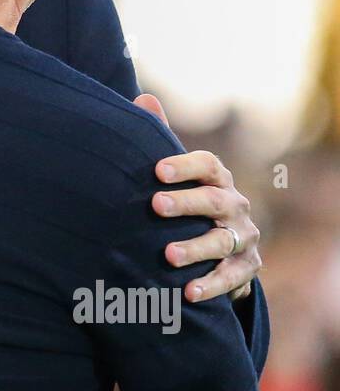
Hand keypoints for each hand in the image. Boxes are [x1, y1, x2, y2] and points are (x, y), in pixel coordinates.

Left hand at [134, 94, 261, 303]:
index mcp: (217, 178)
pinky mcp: (247, 268)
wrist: (222, 249)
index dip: (183, 165)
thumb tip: (142, 98)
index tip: (156, 170)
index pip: (207, 165)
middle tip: (155, 206)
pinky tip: (188, 292)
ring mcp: (244, 237)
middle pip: (214, 201)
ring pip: (222, 240)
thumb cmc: (188, 201)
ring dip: (195, 248)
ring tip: (167, 255)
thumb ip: (160, 137)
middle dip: (186, 203)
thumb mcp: (176, 174)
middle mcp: (235, 205)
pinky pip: (231, 277)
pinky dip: (211, 285)